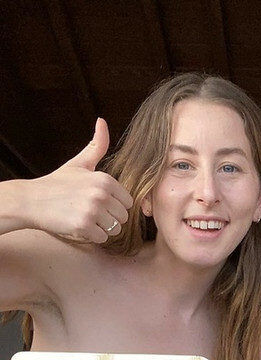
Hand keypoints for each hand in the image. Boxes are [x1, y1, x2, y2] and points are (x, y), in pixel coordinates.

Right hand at [29, 119, 132, 243]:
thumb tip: (102, 121)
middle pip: (123, 217)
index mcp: (105, 179)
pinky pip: (102, 238)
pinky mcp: (84, 226)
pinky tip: (79, 225)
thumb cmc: (57, 183)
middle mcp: (101, 194)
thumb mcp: (79, 163)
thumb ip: (97, 146)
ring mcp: (93, 210)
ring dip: (102, 228)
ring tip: (85, 218)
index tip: (98, 202)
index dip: (115, 205)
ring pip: (115, 229)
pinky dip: (92, 236)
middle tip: (90, 211)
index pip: (128, 202)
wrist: (32, 200)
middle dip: (109, 218)